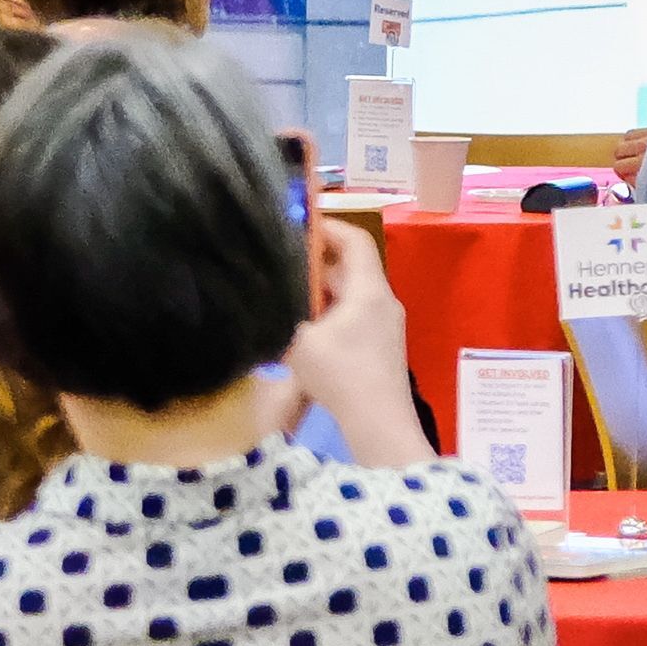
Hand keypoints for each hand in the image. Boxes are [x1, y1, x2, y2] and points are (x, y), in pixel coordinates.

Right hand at [285, 218, 433, 464]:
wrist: (378, 422)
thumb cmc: (342, 374)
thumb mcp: (300, 341)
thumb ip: (281, 314)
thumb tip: (262, 299)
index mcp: (370, 289)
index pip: (355, 240)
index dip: (328, 226)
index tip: (298, 223)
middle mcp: (383, 301)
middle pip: (350, 268)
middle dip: (315, 263)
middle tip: (280, 263)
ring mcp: (384, 326)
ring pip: (349, 296)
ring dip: (319, 293)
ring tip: (284, 296)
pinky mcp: (378, 348)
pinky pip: (351, 318)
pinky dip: (327, 316)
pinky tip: (300, 331)